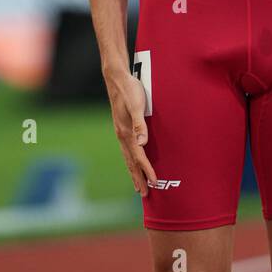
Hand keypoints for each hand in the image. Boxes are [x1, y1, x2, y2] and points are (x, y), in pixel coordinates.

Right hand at [106, 69, 157, 196]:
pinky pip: (127, 150)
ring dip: (133, 172)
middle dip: (138, 178)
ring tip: (138, 184)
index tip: (154, 182)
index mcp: (126, 132)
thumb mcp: (136, 105)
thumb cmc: (129, 90)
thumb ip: (140, 124)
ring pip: (128, 157)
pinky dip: (131, 160)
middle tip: (144, 193)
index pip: (138, 156)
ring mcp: (120, 132)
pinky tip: (133, 161)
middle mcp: (122, 135)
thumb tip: (142, 143)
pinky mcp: (122, 127)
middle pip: (131, 161)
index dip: (146, 170)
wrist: (117, 78)